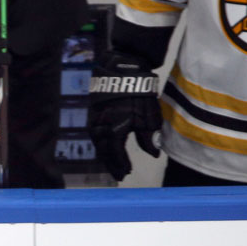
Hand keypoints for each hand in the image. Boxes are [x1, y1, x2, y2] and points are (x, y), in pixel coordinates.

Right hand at [87, 52, 161, 180]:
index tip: (127, 172)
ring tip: (112, 164)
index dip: (121, 164)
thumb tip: (153, 154)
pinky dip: (100, 143)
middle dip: (111, 164)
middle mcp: (101, 126)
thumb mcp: (149, 116)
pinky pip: (94, 133)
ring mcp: (95, 119)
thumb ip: (149, 137)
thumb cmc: (139, 93)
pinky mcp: (93, 112)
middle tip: (119, 175)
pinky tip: (105, 147)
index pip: (116, 153)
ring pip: (97, 143)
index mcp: (115, 129)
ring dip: (104, 155)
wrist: (122, 70)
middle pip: (104, 151)